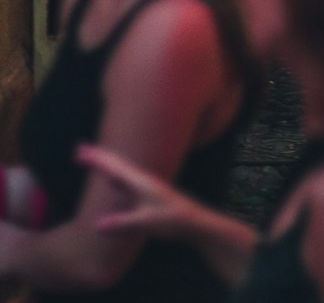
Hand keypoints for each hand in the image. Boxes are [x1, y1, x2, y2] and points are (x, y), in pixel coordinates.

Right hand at [75, 145, 198, 241]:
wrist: (193, 221)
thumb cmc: (172, 221)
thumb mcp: (147, 223)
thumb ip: (123, 223)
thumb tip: (97, 225)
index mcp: (141, 182)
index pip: (114, 167)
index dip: (96, 159)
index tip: (79, 150)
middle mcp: (142, 179)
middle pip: (115, 164)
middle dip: (97, 156)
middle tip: (78, 149)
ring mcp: (145, 185)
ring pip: (120, 170)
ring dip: (104, 164)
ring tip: (91, 158)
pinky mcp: (147, 193)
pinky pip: (124, 180)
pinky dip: (113, 175)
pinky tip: (111, 178)